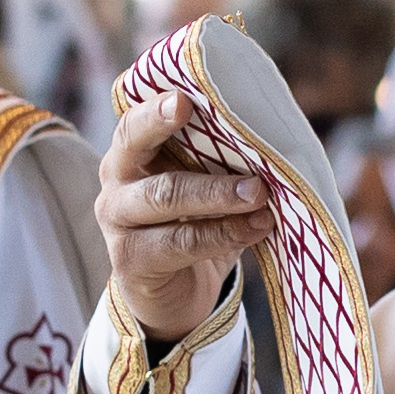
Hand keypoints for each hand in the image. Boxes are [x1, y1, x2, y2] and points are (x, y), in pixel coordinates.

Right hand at [93, 99, 269, 349]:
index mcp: (131, 152)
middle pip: (138, 150)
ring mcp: (117, 221)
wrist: (172, 295)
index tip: (183, 99)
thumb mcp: (204, 184)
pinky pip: (181, 241)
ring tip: (260, 194)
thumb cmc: (193, 223)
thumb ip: (222, 160)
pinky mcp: (130, 259)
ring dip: (219, 194)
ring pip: (165, 197)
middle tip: (231, 143)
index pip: (134, 122)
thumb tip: (279, 141)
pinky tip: (257, 228)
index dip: (154, 109)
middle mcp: (116, 180)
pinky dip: (225, 233)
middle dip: (189, 145)